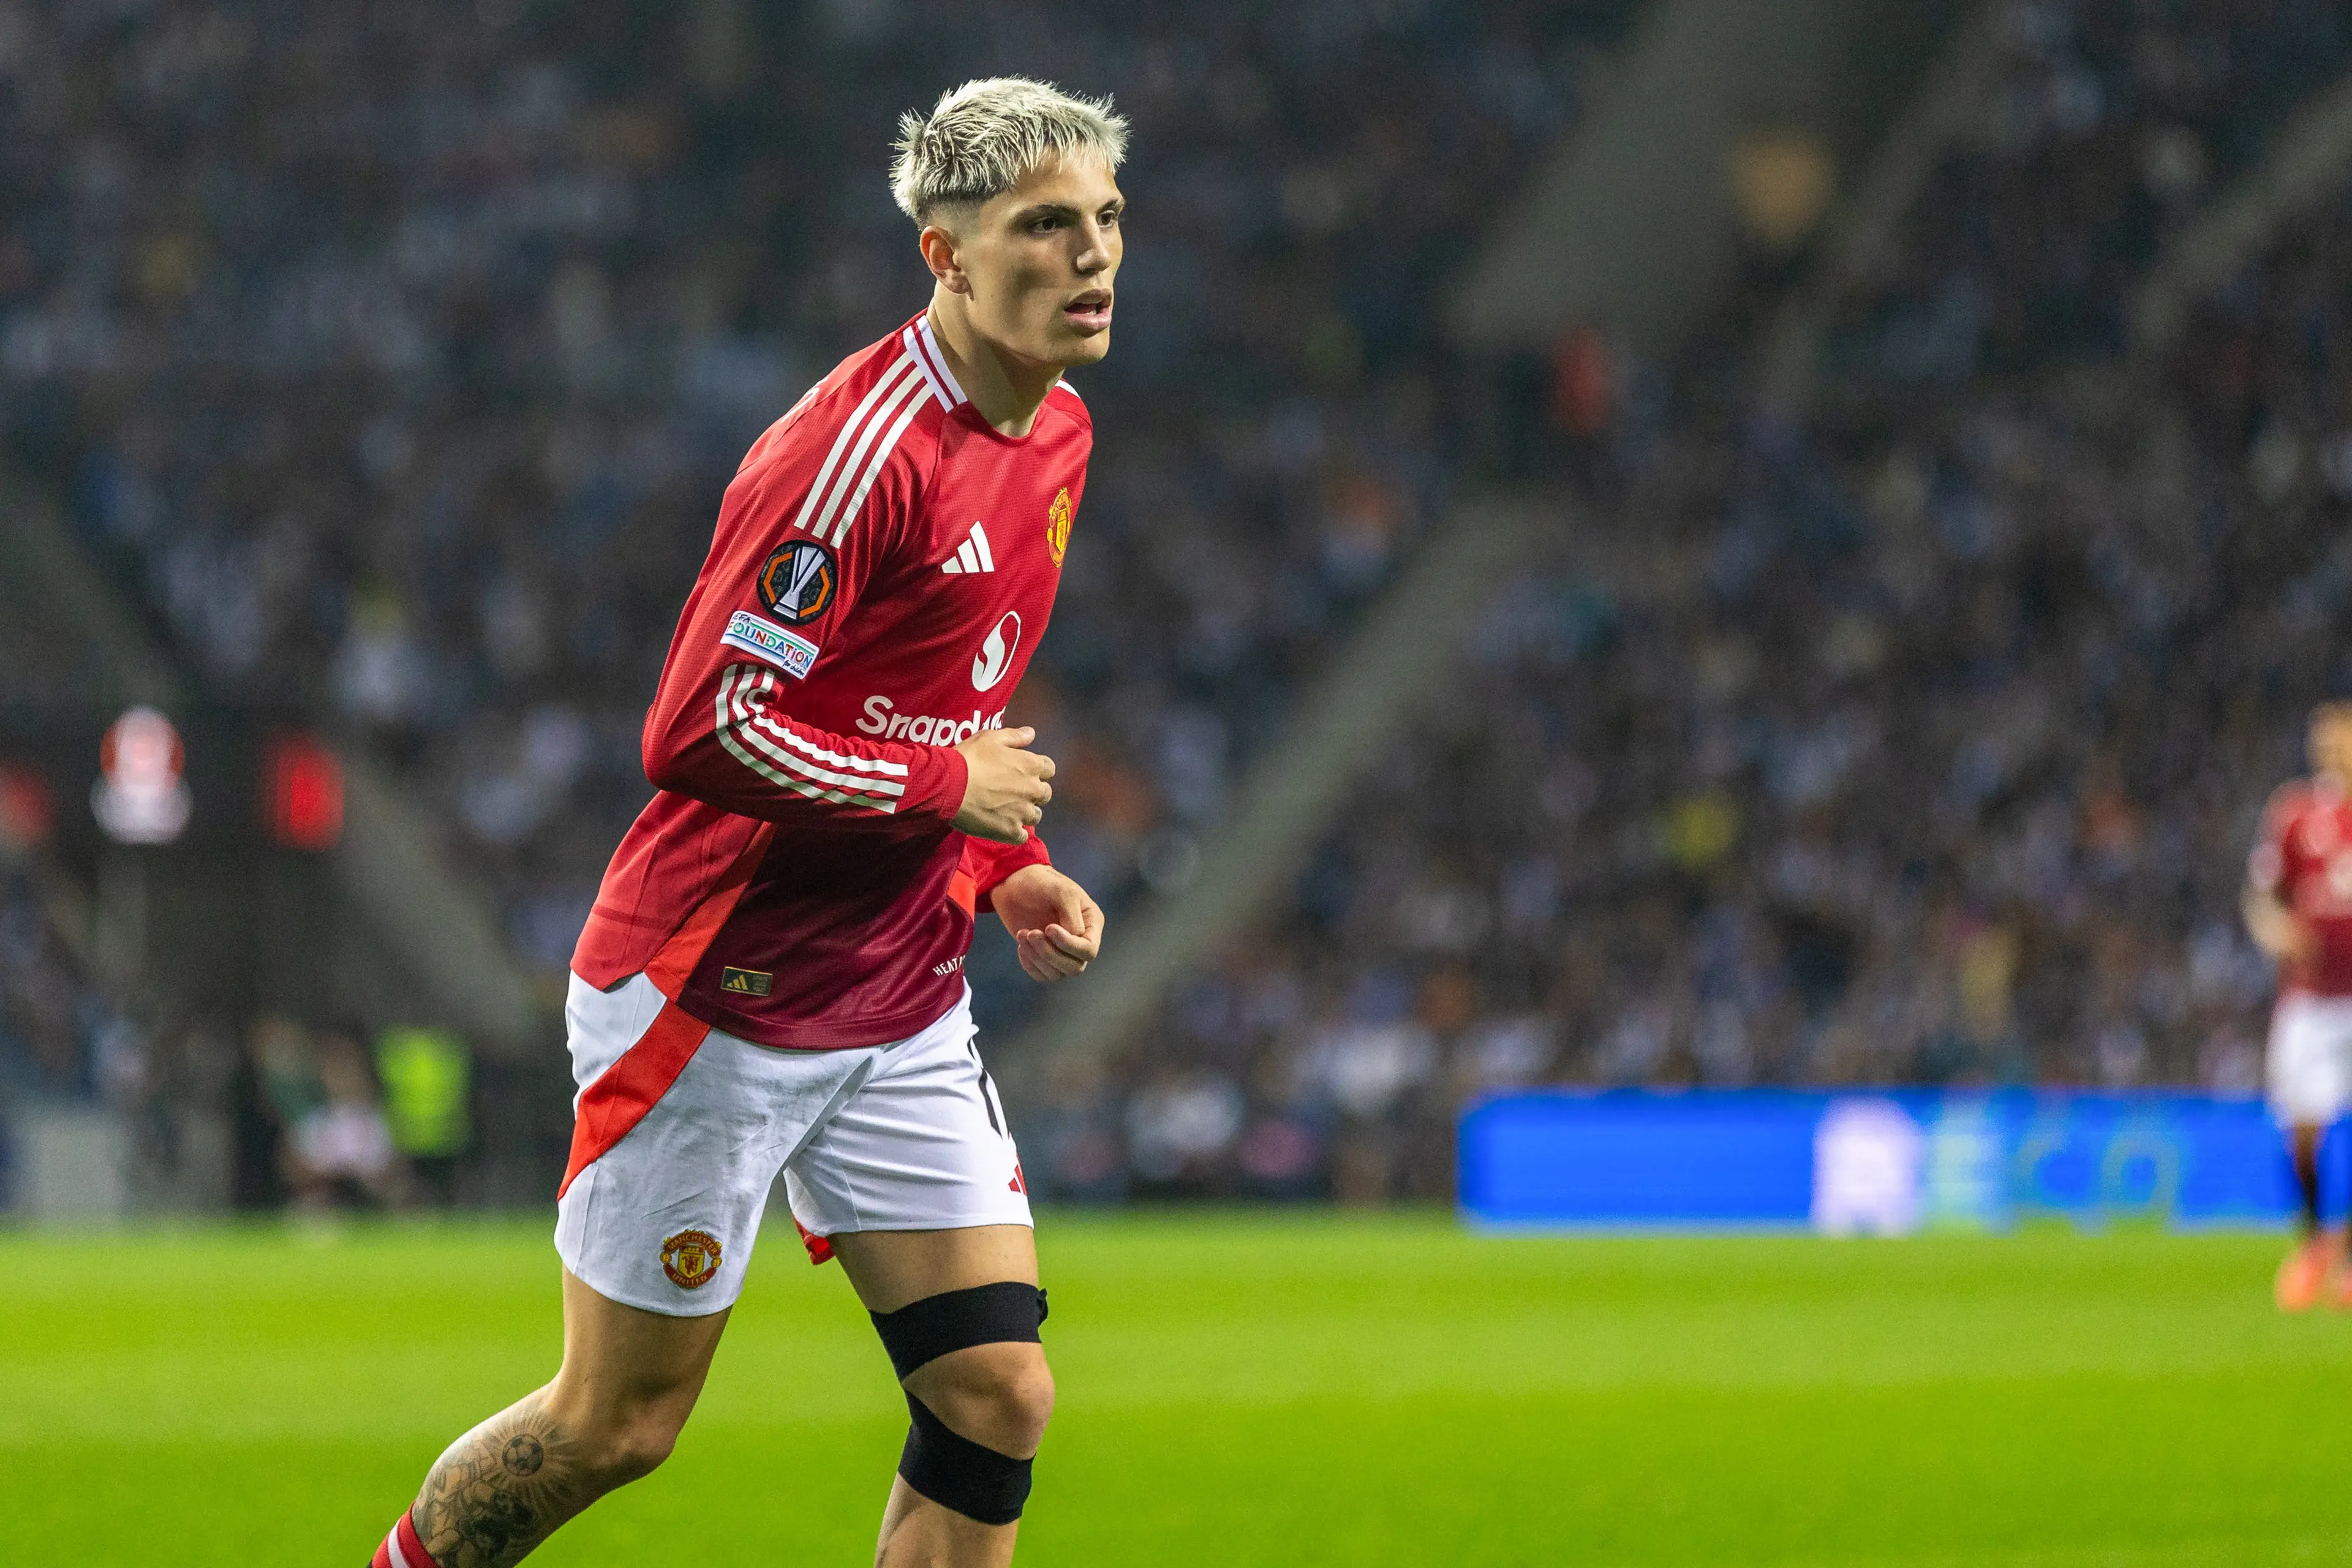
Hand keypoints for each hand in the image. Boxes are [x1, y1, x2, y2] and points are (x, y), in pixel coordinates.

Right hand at [953, 727, 1053, 843]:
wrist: (949, 787)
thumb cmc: (969, 759)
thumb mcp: (990, 738)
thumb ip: (1014, 737)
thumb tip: (1031, 733)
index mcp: (1031, 765)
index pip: (1049, 768)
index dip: (1037, 770)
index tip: (1023, 772)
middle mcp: (1033, 789)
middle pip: (1045, 793)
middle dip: (1033, 792)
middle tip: (1012, 791)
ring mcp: (1023, 812)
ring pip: (1035, 815)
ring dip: (1025, 812)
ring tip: (1006, 810)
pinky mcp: (1010, 831)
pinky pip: (1022, 836)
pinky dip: (1015, 832)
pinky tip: (1002, 826)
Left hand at [991, 864, 1103, 981]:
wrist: (1015, 884)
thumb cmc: (1041, 883)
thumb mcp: (1061, 891)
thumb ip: (1072, 915)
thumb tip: (1075, 937)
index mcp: (1091, 923)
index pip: (1089, 950)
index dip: (1069, 945)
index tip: (1048, 928)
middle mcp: (1080, 941)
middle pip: (1074, 967)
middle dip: (1050, 953)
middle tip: (1031, 932)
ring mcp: (1062, 951)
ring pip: (1058, 974)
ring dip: (1037, 957)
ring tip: (1023, 934)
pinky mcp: (1043, 957)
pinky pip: (1042, 976)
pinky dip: (1030, 965)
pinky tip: (1021, 946)